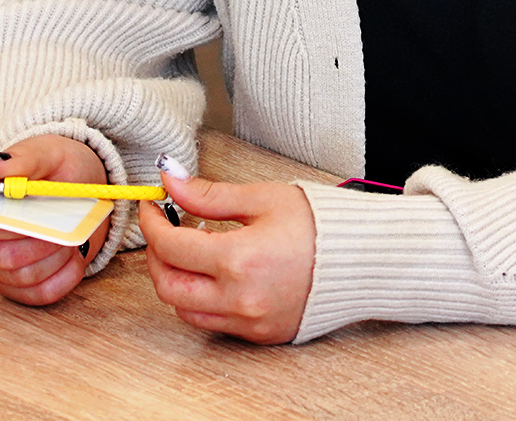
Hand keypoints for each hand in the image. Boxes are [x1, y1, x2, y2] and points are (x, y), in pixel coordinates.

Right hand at [0, 134, 110, 306]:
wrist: (81, 187)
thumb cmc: (55, 169)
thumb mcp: (45, 153)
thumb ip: (23, 159)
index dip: (11, 224)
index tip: (39, 215)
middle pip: (3, 257)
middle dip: (43, 242)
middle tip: (69, 224)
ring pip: (23, 277)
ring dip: (57, 257)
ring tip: (74, 236)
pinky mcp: (21, 287)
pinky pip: (40, 294)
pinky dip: (64, 277)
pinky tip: (76, 257)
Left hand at [140, 169, 315, 343]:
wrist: (364, 260)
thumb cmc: (321, 226)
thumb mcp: (262, 199)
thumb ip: (209, 194)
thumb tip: (172, 181)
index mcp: (239, 260)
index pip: (170, 245)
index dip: (151, 222)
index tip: (152, 206)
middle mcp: (240, 299)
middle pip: (167, 286)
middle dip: (156, 255)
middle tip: (164, 229)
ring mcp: (250, 322)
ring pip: (185, 310)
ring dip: (176, 280)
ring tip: (191, 250)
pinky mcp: (260, 335)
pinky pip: (213, 322)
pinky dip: (201, 299)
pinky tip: (214, 273)